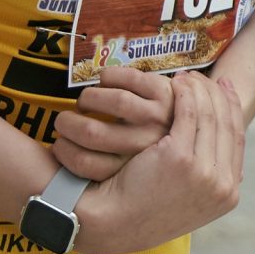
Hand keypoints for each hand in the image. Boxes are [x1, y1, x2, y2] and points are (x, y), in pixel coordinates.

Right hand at [54, 65, 176, 181]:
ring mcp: (159, 117)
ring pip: (111, 100)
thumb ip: (101, 174)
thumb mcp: (131, 177)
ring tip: (83, 102)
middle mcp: (148, 146)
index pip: (86, 165)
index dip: (63, 154)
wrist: (198, 139)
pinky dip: (108, 76)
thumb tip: (56, 171)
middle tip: (63, 122)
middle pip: (92, 133)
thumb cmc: (158, 159)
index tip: (58, 146)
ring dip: (88, 97)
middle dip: (67, 124)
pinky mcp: (165, 92)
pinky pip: (127, 78)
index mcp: (137, 171)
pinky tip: (103, 81)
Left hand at [70, 71, 244, 253]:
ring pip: (209, 115)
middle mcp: (222, 185)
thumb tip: (223, 160)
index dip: (233, 110)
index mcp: (227, 195)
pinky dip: (184, 94)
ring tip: (186, 78)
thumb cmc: (144, 210)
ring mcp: (204, 172)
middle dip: (217, 96)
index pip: (237, 140)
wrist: (115, 224)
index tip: (225, 90)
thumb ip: (206, 179)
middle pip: (227, 124)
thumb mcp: (186, 198)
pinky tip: (174, 84)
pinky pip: (189, 113)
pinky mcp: (181, 158)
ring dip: (199, 91)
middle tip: (205, 78)